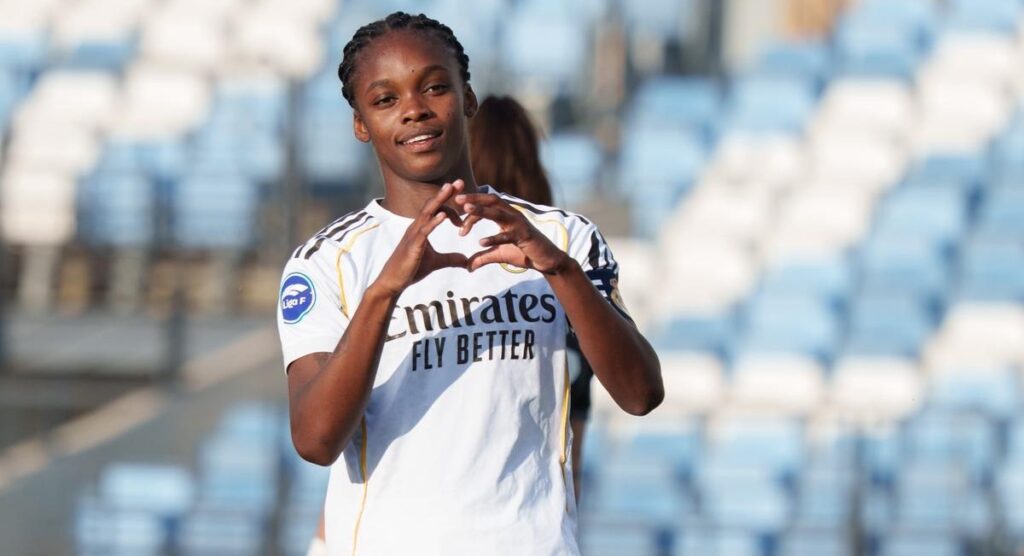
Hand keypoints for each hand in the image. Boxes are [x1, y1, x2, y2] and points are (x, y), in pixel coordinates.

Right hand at [374, 181, 468, 295]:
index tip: (463, 196)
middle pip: (431, 205)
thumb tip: (466, 260)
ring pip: (427, 213)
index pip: (437, 210)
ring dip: (439, 200)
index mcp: (421, 229)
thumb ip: (451, 259)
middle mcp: (416, 228)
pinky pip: (424, 231)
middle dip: (445, 193)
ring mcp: (413, 235)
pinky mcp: (413, 246)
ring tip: (451, 188)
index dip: (449, 203)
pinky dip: (434, 222)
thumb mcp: (436, 263)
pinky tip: (443, 215)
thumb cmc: (410, 270)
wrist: (392, 282)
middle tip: (459, 181)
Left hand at [454, 193, 570, 273]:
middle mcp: (513, 215)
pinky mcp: (524, 236)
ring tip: (466, 209)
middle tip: (457, 199)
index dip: (471, 212)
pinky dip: (494, 238)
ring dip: (481, 210)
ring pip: (498, 213)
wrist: (546, 260)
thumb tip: (468, 267)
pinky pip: (507, 236)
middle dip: (474, 198)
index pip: (486, 206)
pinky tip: (480, 242)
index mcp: (506, 216)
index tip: (457, 220)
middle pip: (491, 200)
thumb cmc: (524, 253)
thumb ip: (483, 258)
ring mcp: (519, 224)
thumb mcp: (499, 255)